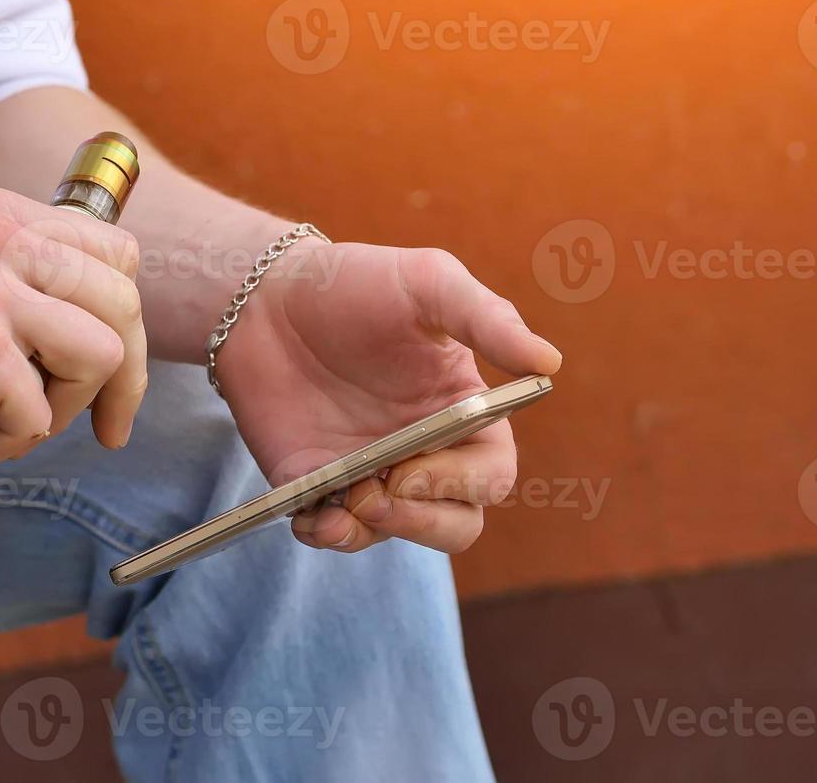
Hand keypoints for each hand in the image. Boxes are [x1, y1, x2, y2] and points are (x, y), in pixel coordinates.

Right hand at [0, 188, 146, 479]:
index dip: (125, 322)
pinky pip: (42, 417)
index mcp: (1, 214)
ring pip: (103, 356)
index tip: (112, 374)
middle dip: (120, 378)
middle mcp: (0, 237)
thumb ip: (35, 282)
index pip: (118, 255)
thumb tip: (127, 322)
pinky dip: (3, 445)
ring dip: (61, 409)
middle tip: (101, 427)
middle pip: (125, 304)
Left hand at [215, 241, 561, 553]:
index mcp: (464, 412)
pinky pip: (333, 532)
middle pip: (456, 524)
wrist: (266, 295)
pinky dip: (326, 534)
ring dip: (373, 530)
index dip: (463, 484)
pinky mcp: (318, 482)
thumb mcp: (429, 283)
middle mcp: (425, 451)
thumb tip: (550, 363)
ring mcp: (371, 472)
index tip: (414, 468)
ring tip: (340, 496)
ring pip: (395, 534)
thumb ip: (489, 319)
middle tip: (377, 492)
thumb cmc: (358, 282)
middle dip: (422, 522)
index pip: (492, 475)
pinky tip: (311, 513)